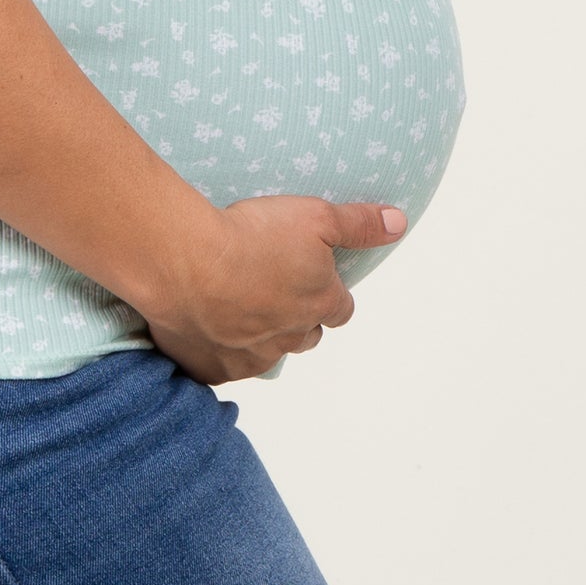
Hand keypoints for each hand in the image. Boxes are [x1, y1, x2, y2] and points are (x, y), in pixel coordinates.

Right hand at [141, 193, 407, 385]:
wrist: (186, 263)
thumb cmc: (251, 236)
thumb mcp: (315, 216)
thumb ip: (358, 223)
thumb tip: (399, 223)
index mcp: (320, 303)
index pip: (341, 309)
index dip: (331, 293)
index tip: (315, 278)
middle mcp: (291, 337)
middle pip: (307, 335)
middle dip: (298, 317)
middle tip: (272, 287)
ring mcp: (251, 358)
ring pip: (268, 353)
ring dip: (260, 335)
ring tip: (238, 305)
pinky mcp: (213, 369)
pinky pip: (224, 367)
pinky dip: (219, 350)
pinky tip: (205, 326)